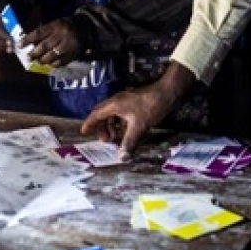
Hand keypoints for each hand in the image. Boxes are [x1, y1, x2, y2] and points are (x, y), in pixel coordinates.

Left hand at [19, 18, 81, 67]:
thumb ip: (44, 32)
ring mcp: (69, 44)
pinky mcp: (74, 53)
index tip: (19, 45)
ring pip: (52, 55)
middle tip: (29, 57)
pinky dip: (54, 64)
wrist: (84, 27)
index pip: (38, 33)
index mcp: (55, 25)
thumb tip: (29, 43)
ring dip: (43, 60)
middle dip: (34, 53)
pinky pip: (62, 62)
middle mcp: (62, 34)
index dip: (28, 40)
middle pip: (45, 46)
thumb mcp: (54, 24)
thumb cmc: (65, 26)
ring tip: (39, 61)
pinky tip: (50, 64)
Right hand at [79, 62, 195, 159]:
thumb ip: (129, 142)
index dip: (89, 123)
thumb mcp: (139, 126)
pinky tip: (125, 132)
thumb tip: (122, 157)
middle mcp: (117, 101)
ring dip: (111, 126)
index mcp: (114, 105)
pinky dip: (119, 123)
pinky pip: (120, 114)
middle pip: (102, 114)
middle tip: (105, 140)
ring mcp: (125, 101)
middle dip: (101, 128)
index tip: (83, 132)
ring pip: (112, 114)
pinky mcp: (133, 103)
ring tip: (115, 138)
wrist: (166, 92)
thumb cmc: (151, 106)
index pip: (96, 114)